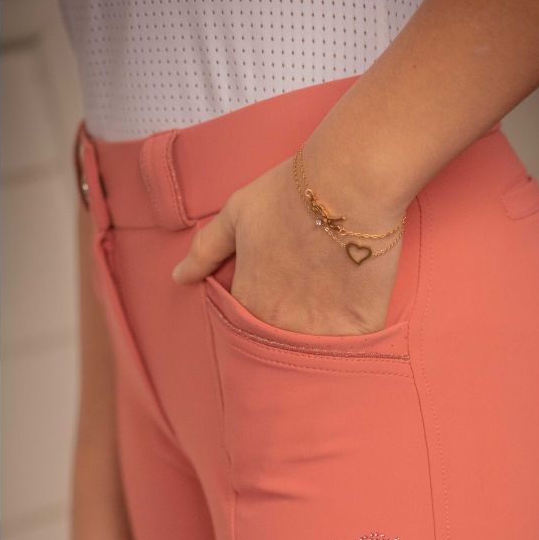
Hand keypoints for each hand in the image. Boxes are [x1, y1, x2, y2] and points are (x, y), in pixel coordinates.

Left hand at [170, 151, 407, 335]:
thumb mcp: (237, 214)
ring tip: (327, 315)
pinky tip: (354, 317)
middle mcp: (279, 326)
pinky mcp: (359, 329)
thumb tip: (179, 276)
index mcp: (248, 302)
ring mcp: (320, 331)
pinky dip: (351, 340)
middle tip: (304, 307)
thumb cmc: (289, 194)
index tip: (274, 301)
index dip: (258, 317)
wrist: (349, 184)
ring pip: (313, 355)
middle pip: (278, 349)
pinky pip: (352, 349)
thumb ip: (205, 250)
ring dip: (316, 344)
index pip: (244, 330)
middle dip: (285, 338)